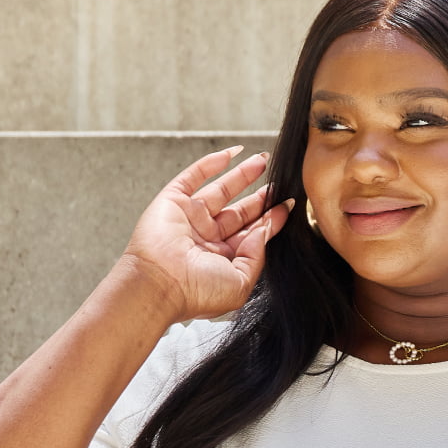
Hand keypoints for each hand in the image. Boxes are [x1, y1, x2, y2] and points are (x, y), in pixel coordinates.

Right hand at [119, 145, 293, 322]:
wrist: (160, 285)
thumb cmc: (196, 292)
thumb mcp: (240, 283)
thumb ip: (256, 256)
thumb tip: (265, 230)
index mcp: (222, 260)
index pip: (252, 234)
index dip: (271, 219)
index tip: (287, 204)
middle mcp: (207, 239)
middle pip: (240, 212)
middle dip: (259, 196)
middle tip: (278, 182)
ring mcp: (190, 218)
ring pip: (221, 190)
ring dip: (242, 175)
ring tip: (263, 161)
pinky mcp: (173, 201)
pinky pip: (194, 176)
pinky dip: (211, 164)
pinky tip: (232, 154)